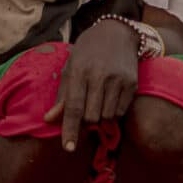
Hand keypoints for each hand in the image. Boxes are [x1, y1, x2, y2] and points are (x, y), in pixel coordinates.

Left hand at [48, 19, 142, 151]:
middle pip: (91, 117)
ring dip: (99, 118)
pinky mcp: (132, 84)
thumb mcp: (70, 69)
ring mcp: (118, 80)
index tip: (68, 148)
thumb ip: (62, 96)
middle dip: (85, 122)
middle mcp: (99, 77)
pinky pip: (121, 111)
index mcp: (79, 72)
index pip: (73, 107)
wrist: (116, 34)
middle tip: (83, 111)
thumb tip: (49, 120)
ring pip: (107, 117)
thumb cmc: (86, 54)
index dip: (70, 129)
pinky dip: (113, 112)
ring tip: (96, 102)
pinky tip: (109, 99)